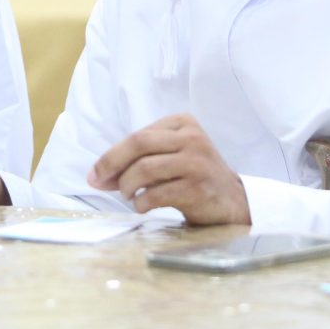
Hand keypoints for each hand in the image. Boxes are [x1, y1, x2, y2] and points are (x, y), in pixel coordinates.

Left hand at [86, 113, 249, 224]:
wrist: (232, 200)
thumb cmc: (194, 175)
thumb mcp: (172, 155)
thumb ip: (141, 159)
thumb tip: (99, 175)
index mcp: (183, 122)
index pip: (138, 135)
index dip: (112, 154)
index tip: (97, 173)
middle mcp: (191, 138)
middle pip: (139, 144)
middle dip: (112, 164)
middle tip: (98, 182)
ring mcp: (196, 162)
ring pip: (145, 168)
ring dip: (127, 186)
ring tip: (128, 196)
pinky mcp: (197, 188)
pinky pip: (157, 194)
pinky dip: (142, 202)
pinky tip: (142, 206)